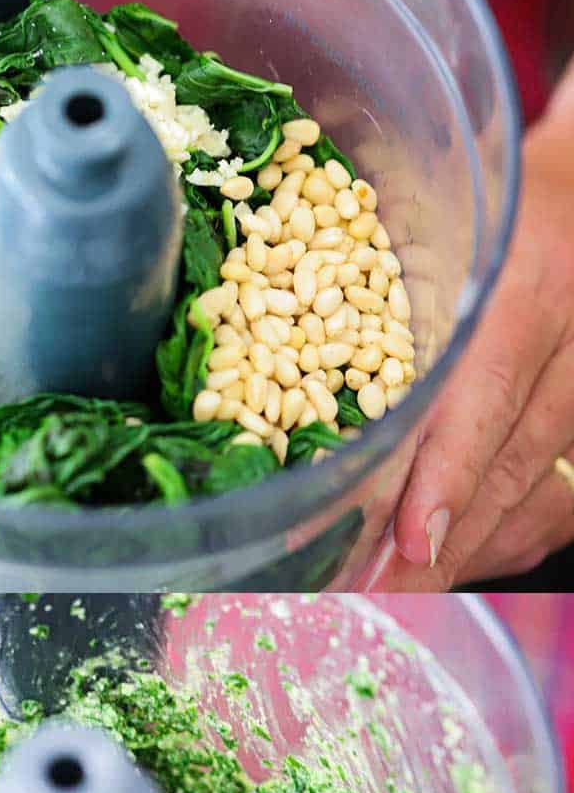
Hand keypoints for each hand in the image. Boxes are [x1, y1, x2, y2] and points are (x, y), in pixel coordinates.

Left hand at [376, 66, 573, 588]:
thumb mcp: (429, 203)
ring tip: (391, 598)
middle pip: (514, 460)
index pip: (487, 390)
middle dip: (442, 541)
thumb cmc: (482, 194)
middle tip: (369, 596)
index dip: (448, 471)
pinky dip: (500, 543)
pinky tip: (444, 568)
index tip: (410, 542)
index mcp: (527, 273)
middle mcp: (571, 334)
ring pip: (540, 493)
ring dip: (465, 555)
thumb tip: (251, 302)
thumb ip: (352, 252)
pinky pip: (556, 505)